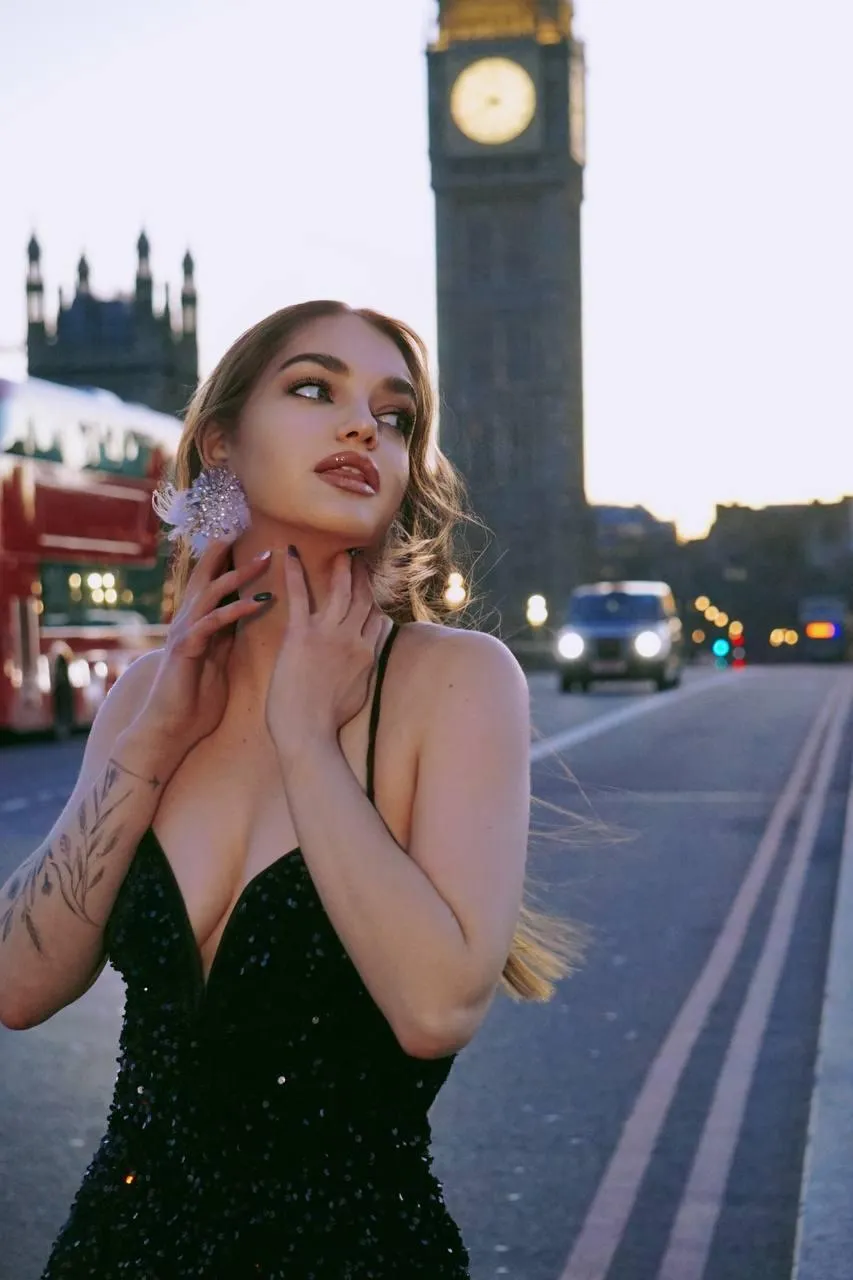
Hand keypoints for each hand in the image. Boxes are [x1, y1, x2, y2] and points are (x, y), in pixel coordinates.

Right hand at [136, 539, 272, 752]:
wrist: (171, 730)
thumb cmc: (195, 701)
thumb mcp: (219, 663)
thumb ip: (228, 638)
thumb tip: (246, 616)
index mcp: (198, 624)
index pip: (215, 585)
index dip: (229, 561)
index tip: (252, 539)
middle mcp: (188, 622)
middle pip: (207, 577)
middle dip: (227, 553)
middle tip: (249, 528)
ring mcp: (185, 633)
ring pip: (211, 593)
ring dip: (238, 574)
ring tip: (264, 559)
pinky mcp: (185, 649)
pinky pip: (213, 624)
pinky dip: (235, 611)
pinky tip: (257, 602)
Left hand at [265, 549, 385, 754]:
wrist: (307, 731)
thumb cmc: (326, 721)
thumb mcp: (357, 695)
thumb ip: (362, 672)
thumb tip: (364, 662)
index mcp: (366, 655)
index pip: (375, 621)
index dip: (373, 602)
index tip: (369, 588)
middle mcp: (352, 640)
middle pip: (362, 600)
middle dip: (361, 578)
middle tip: (358, 558)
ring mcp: (329, 634)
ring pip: (340, 592)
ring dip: (340, 569)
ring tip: (340, 552)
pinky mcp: (302, 634)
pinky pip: (299, 596)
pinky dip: (294, 572)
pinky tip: (288, 552)